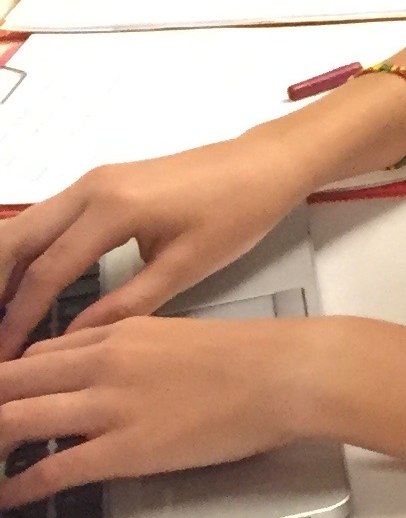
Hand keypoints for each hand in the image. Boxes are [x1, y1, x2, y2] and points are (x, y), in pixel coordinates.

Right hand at [0, 135, 317, 361]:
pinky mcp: (100, 184)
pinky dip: (24, 254)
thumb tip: (71, 338)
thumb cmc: (239, 211)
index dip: (19, 318)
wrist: (268, 163)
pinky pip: (45, 220)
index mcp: (112, 208)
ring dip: (3, 271)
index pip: (46, 271)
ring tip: (1, 318)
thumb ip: (126, 303)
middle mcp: (90, 188)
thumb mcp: (187, 266)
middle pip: (13, 241)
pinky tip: (22, 289)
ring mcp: (92, 181)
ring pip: (23, 228)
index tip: (4, 355)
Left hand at [0, 311, 325, 503]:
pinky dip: (19, 486)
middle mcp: (103, 364)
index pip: (35, 353)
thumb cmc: (249, 357)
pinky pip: (52, 469)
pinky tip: (7, 497)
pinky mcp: (125, 448)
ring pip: (15, 419)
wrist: (287, 372)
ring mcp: (111, 405)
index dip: (3, 379)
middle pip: (10, 381)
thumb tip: (101, 377)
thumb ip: (130, 353)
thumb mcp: (177, 336)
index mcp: (118, 334)